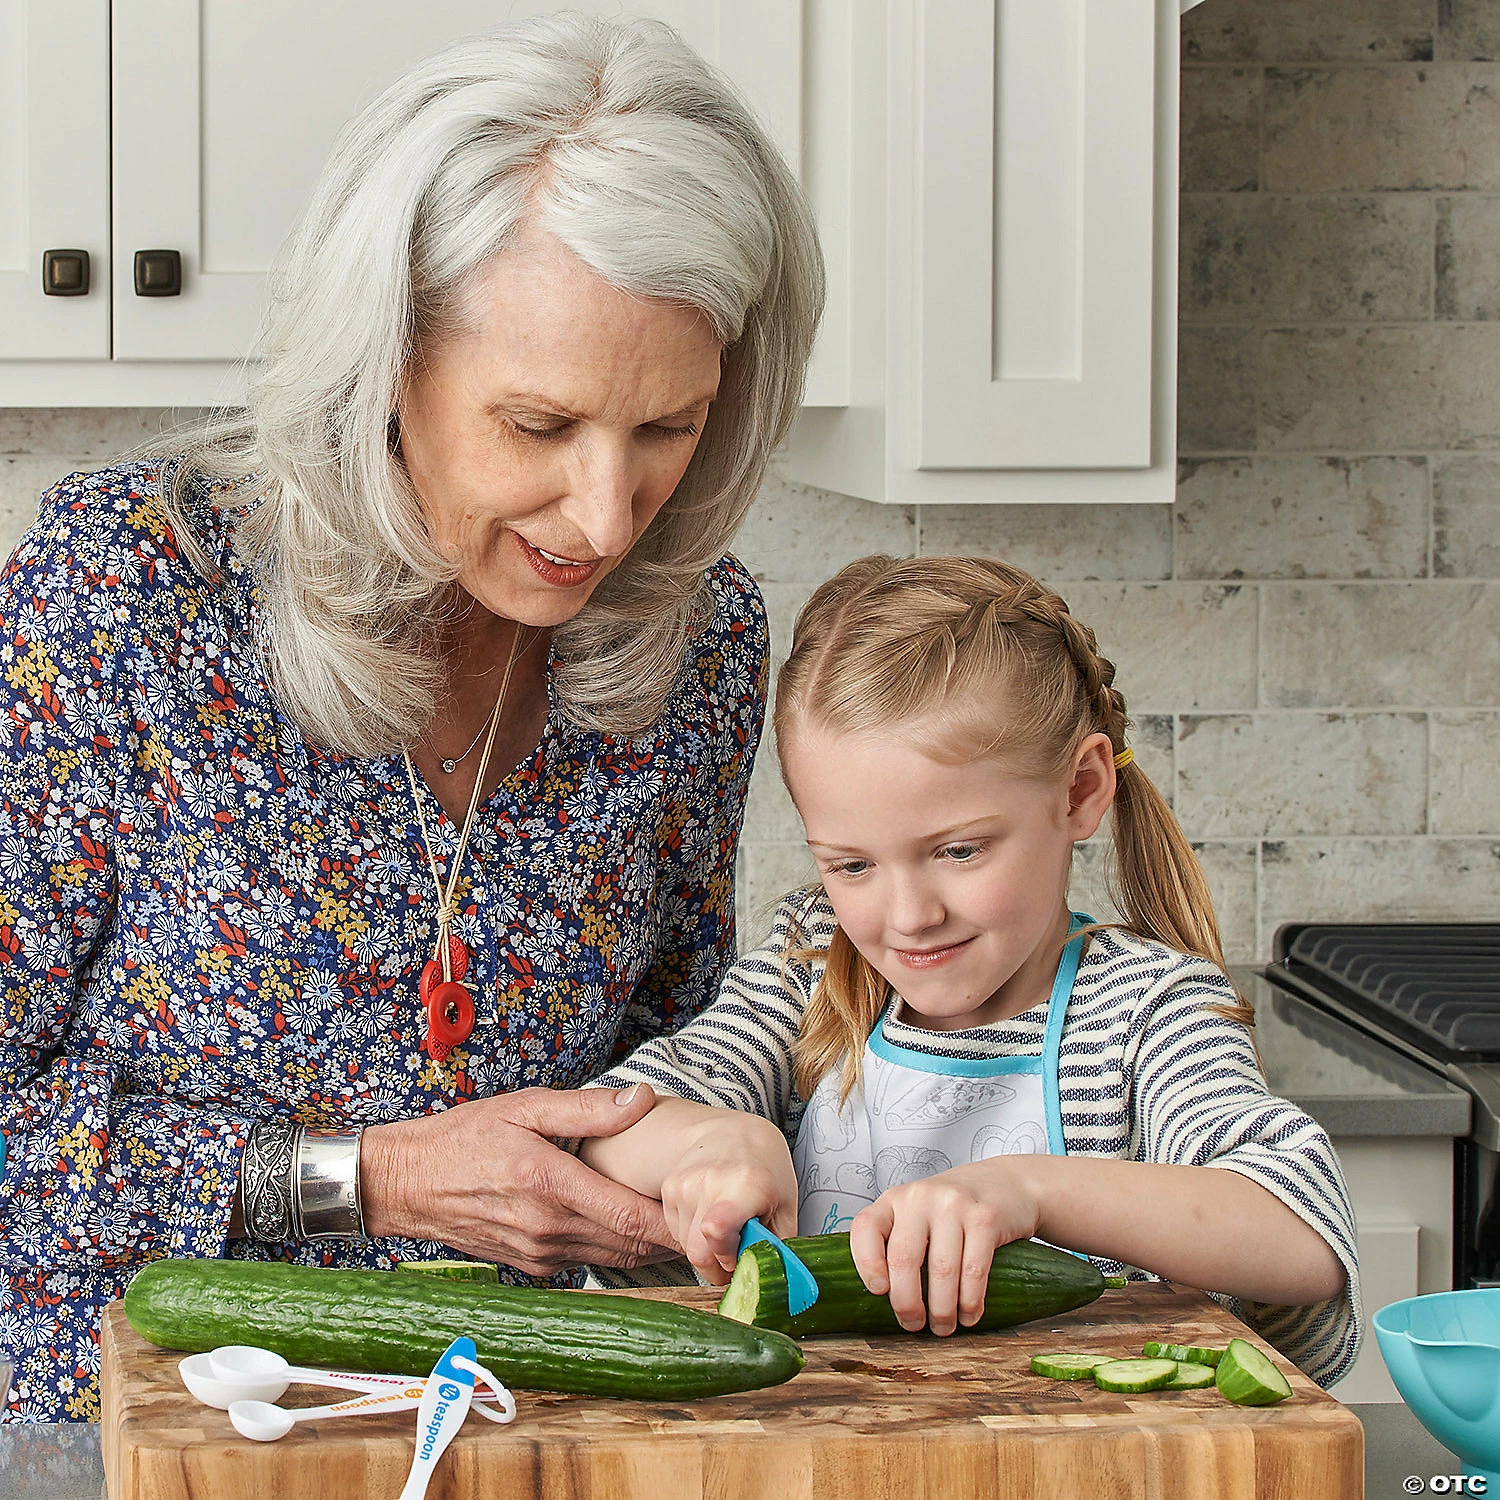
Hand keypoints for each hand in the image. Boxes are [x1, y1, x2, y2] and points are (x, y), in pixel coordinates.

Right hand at [360, 1084, 677, 1273]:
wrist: (407, 1184)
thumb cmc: (465, 1137)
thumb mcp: (525, 1107)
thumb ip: (587, 1108)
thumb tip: (642, 1099)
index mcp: (549, 1187)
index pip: (629, 1217)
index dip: (673, 1222)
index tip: (707, 1213)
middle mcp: (547, 1230)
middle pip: (629, 1245)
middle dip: (672, 1237)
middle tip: (711, 1221)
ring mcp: (539, 1254)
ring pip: (612, 1259)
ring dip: (649, 1248)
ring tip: (686, 1226)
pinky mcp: (532, 1265)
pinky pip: (588, 1261)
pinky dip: (618, 1250)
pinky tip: (636, 1230)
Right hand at [658, 1111, 798, 1284]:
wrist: (736, 1134)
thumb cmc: (766, 1169)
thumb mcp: (786, 1209)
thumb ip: (779, 1250)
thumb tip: (774, 1285)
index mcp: (747, 1184)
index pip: (717, 1232)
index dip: (729, 1258)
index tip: (743, 1255)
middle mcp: (710, 1181)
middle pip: (699, 1253)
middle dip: (718, 1266)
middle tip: (737, 1254)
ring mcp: (685, 1183)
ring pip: (687, 1247)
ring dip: (706, 1249)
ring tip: (726, 1226)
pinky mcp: (670, 1187)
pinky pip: (676, 1232)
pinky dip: (693, 1234)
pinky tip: (709, 1214)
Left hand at [849, 1158, 1042, 1335]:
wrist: (1007, 1183)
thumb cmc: (954, 1211)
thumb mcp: (919, 1215)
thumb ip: (899, 1243)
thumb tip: (883, 1302)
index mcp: (895, 1199)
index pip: (866, 1227)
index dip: (866, 1263)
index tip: (878, 1292)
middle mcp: (920, 1197)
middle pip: (903, 1258)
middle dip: (907, 1303)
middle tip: (914, 1324)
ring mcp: (954, 1204)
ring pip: (941, 1270)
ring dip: (942, 1310)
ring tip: (943, 1326)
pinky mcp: (985, 1218)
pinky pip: (974, 1271)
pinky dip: (970, 1302)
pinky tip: (968, 1314)